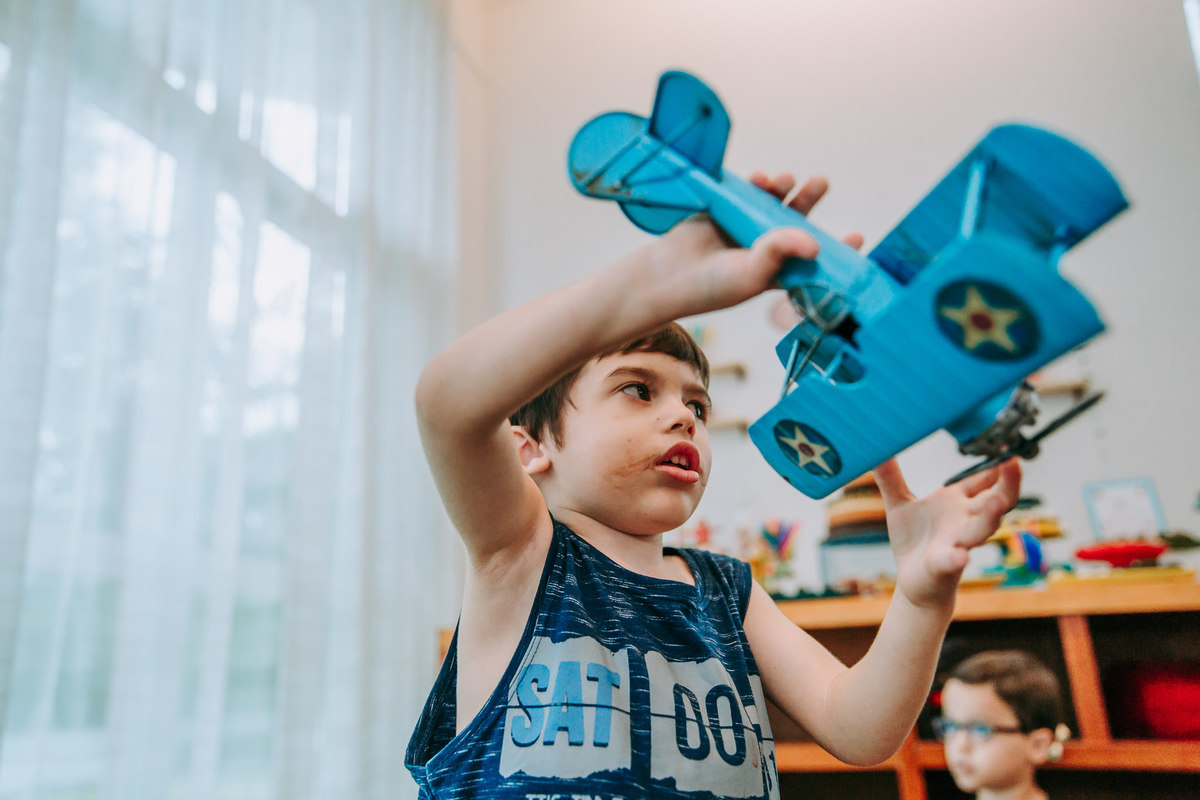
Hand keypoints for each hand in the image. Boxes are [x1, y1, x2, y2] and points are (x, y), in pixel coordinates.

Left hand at [874, 458, 1021, 609]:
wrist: (914, 582)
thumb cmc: (915, 540)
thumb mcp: (899, 505)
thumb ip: (891, 478)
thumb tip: (879, 448)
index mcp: (957, 503)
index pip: (984, 480)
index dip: (997, 464)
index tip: (1007, 443)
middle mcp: (964, 520)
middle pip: (997, 501)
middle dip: (1008, 485)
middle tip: (1015, 464)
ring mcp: (958, 543)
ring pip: (981, 529)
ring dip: (990, 517)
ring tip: (996, 503)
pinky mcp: (943, 565)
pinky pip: (952, 561)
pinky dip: (956, 558)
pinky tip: (960, 557)